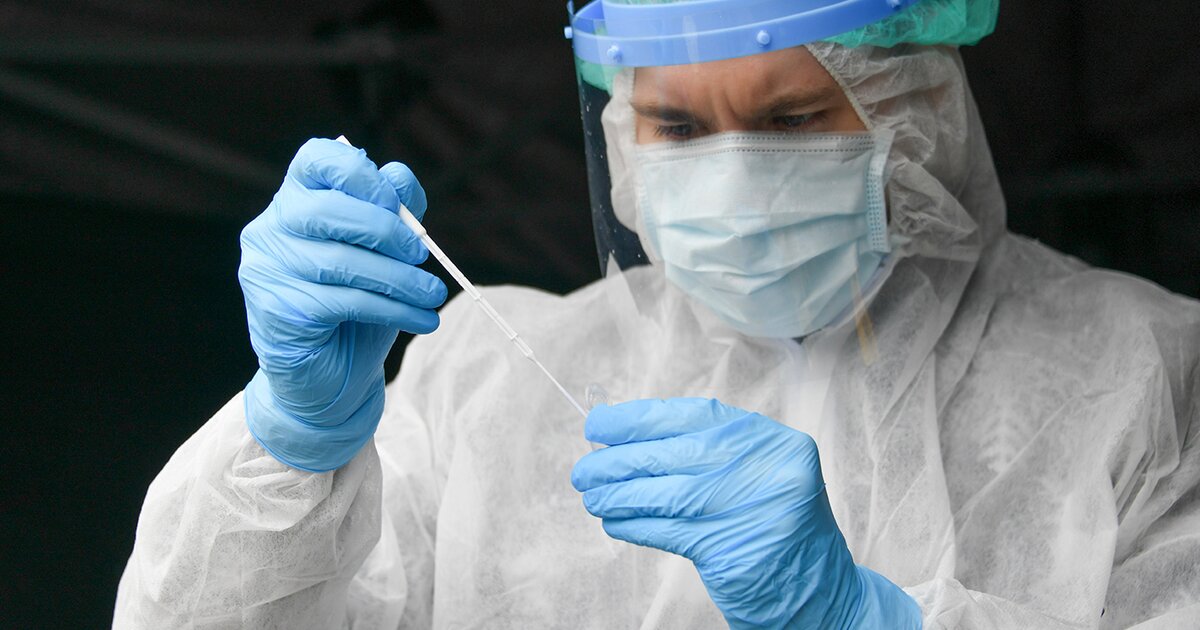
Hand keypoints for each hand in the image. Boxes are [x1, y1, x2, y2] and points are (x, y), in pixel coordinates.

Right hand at [239, 138, 446, 471]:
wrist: (331, 379)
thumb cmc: (358, 305)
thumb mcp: (385, 254)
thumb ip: (395, 211)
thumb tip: (400, 177)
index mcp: (296, 200)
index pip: (316, 159)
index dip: (358, 172)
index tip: (394, 201)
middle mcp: (270, 229)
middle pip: (326, 209)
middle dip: (386, 230)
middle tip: (422, 255)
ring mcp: (266, 271)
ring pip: (341, 262)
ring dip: (400, 279)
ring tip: (433, 295)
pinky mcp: (277, 312)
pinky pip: (343, 302)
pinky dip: (392, 309)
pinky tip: (421, 319)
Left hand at [571, 398, 919, 628]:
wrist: (816, 589)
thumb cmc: (773, 523)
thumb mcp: (754, 471)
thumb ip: (706, 449)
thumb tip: (626, 437)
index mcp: (766, 439)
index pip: (690, 416)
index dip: (637, 418)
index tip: (600, 424)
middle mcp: (761, 467)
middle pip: (671, 454)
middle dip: (617, 460)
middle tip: (584, 468)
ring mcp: (747, 508)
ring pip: (663, 493)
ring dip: (616, 495)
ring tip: (591, 496)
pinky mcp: (729, 549)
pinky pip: (665, 531)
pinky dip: (633, 524)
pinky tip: (614, 522)